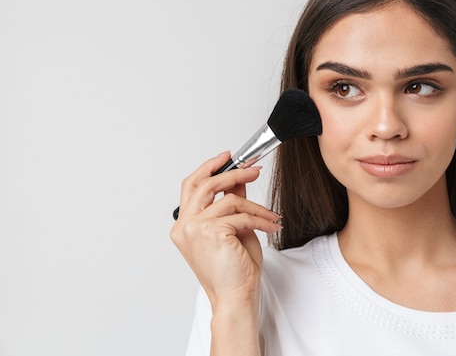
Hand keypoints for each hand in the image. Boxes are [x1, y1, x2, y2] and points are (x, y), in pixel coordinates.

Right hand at [170, 152, 281, 307]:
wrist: (236, 297)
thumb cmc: (234, 270)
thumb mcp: (234, 228)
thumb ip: (232, 203)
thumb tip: (239, 179)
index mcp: (184, 225)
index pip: (192, 186)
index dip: (210, 167)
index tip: (229, 157)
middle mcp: (184, 226)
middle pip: (206, 184)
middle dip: (233, 173)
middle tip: (254, 169)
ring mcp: (194, 228)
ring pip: (230, 200)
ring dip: (256, 206)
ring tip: (271, 216)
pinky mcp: (211, 232)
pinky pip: (241, 215)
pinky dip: (260, 218)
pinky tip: (271, 225)